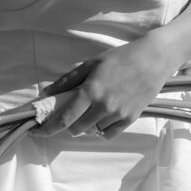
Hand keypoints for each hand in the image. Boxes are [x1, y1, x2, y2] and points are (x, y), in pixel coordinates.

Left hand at [35, 38, 171, 139]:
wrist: (153, 60)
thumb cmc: (120, 58)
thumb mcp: (91, 64)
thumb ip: (68, 81)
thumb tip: (46, 93)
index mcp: (91, 91)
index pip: (64, 118)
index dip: (48, 128)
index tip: (37, 132)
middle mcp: (103, 106)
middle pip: (77, 129)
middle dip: (69, 124)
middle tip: (72, 112)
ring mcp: (118, 115)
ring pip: (93, 131)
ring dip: (87, 124)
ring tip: (92, 109)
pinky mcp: (130, 119)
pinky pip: (109, 133)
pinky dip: (102, 128)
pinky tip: (104, 115)